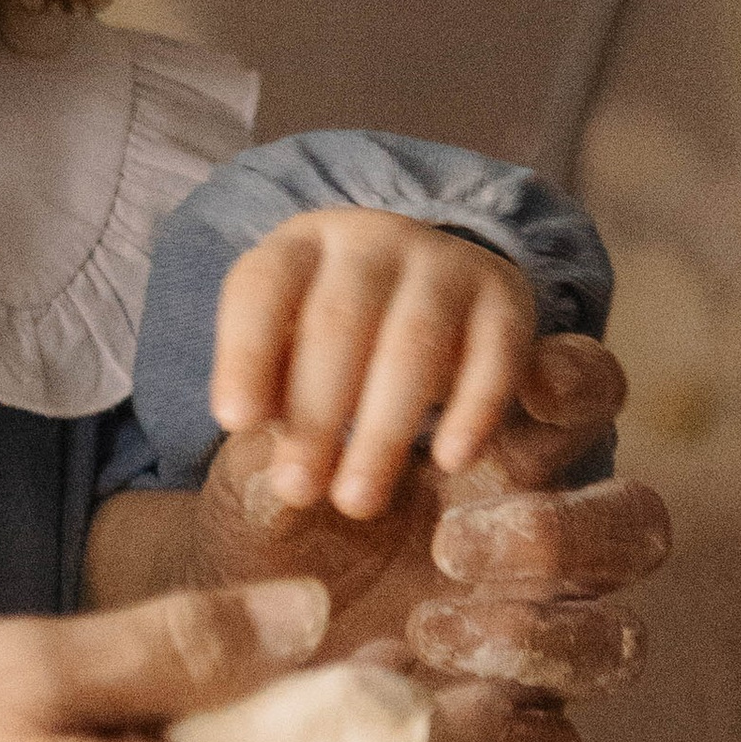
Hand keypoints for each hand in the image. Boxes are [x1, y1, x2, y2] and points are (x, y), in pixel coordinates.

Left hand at [193, 332, 670, 741]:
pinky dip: (516, 737)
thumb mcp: (253, 489)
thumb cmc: (263, 540)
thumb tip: (291, 457)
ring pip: (618, 640)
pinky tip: (438, 713)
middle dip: (562, 532)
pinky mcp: (514, 731)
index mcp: (500, 455)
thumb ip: (280, 462)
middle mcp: (542, 545)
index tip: (536, 388)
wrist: (234, 657)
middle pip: (636, 525)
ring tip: (426, 629)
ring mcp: (539, 641)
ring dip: (537, 634)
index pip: (586, 401)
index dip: (583, 386)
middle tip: (451, 543)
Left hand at [212, 208, 540, 517]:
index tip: (235, 421)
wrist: (435, 281)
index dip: (247, 353)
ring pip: (413, 342)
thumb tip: (255, 435)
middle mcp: (372, 240)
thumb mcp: (290, 340)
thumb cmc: (337, 333)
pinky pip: (495, 353)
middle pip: (338, 321)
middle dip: (315, 411)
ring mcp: (443, 262)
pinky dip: (474, 409)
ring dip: (382, 429)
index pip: (263, 288)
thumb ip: (271, 382)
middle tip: (297, 488)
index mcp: (302, 245)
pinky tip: (450, 461)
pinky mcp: (505, 295)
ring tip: (356, 501)